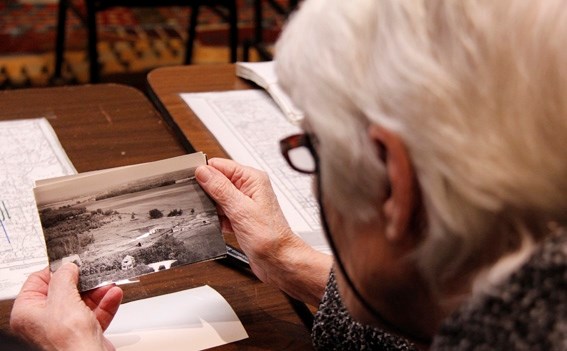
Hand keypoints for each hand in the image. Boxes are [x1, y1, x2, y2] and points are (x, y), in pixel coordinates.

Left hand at [10, 264, 122, 350]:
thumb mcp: (63, 299)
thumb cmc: (67, 343)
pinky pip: (95, 313)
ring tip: (108, 282)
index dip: (56, 270)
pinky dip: (105, 303)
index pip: (38, 282)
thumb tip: (67, 267)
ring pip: (83, 302)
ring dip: (98, 291)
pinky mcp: (84, 334)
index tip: (71, 262)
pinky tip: (113, 295)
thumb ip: (64, 278)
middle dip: (83, 281)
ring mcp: (65, 328)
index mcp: (28, 312)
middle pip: (64, 291)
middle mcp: (44, 321)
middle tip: (93, 271)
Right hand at [196, 158, 331, 304]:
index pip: (221, 166)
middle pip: (217, 182)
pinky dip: (216, 219)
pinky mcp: (240, 219)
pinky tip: (218, 226)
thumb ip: (220, 189)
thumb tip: (203, 172)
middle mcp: (249, 189)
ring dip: (211, 208)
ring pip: (217, 199)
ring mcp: (244, 205)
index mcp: (252, 179)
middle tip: (200, 202)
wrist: (278, 261)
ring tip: (213, 217)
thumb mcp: (240, 209)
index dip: (204, 172)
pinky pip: (221, 213)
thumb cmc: (270, 237)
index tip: (191, 180)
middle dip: (206, 192)